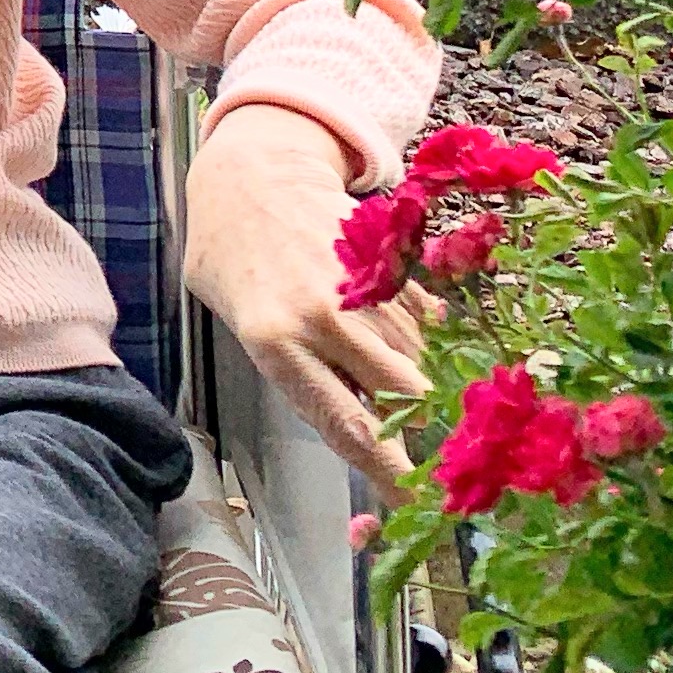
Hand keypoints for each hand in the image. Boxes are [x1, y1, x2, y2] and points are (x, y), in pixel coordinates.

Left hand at [185, 100, 427, 491]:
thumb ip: (292, 367)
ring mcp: (359, 286)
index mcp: (274, 340)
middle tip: (445, 459)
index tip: (415, 505)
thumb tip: (357, 417)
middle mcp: (321, 316)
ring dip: (428, 383)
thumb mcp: (234, 316)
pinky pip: (424, 316)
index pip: (346, 423)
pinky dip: (428, 337)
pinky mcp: (386, 261)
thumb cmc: (227, 251)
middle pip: (401, 392)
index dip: (388, 472)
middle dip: (429, 430)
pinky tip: (418, 342)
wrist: (249, 167)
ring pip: (417, 356)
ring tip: (426, 397)